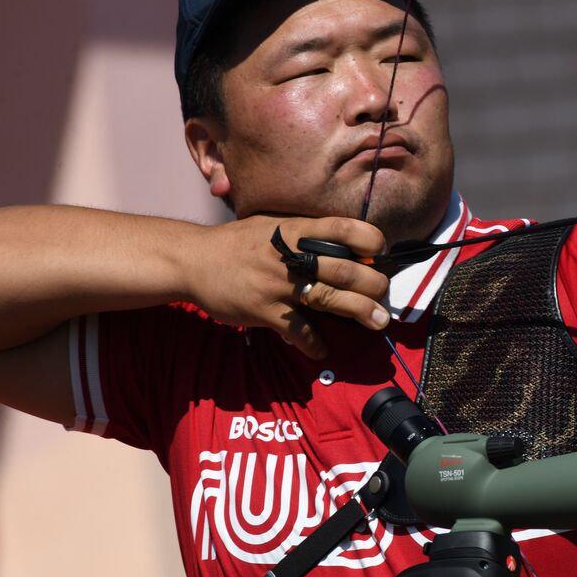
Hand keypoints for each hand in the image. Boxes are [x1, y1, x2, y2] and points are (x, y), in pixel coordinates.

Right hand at [186, 216, 389, 358]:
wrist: (192, 260)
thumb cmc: (240, 243)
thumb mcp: (274, 225)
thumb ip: (308, 234)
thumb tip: (348, 248)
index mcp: (297, 230)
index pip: (345, 228)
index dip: (371, 240)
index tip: (381, 254)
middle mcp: (291, 255)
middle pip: (345, 269)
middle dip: (373, 284)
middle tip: (384, 296)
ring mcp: (278, 283)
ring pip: (329, 298)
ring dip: (359, 311)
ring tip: (377, 322)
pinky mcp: (264, 309)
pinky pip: (298, 330)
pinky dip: (313, 343)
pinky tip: (321, 350)